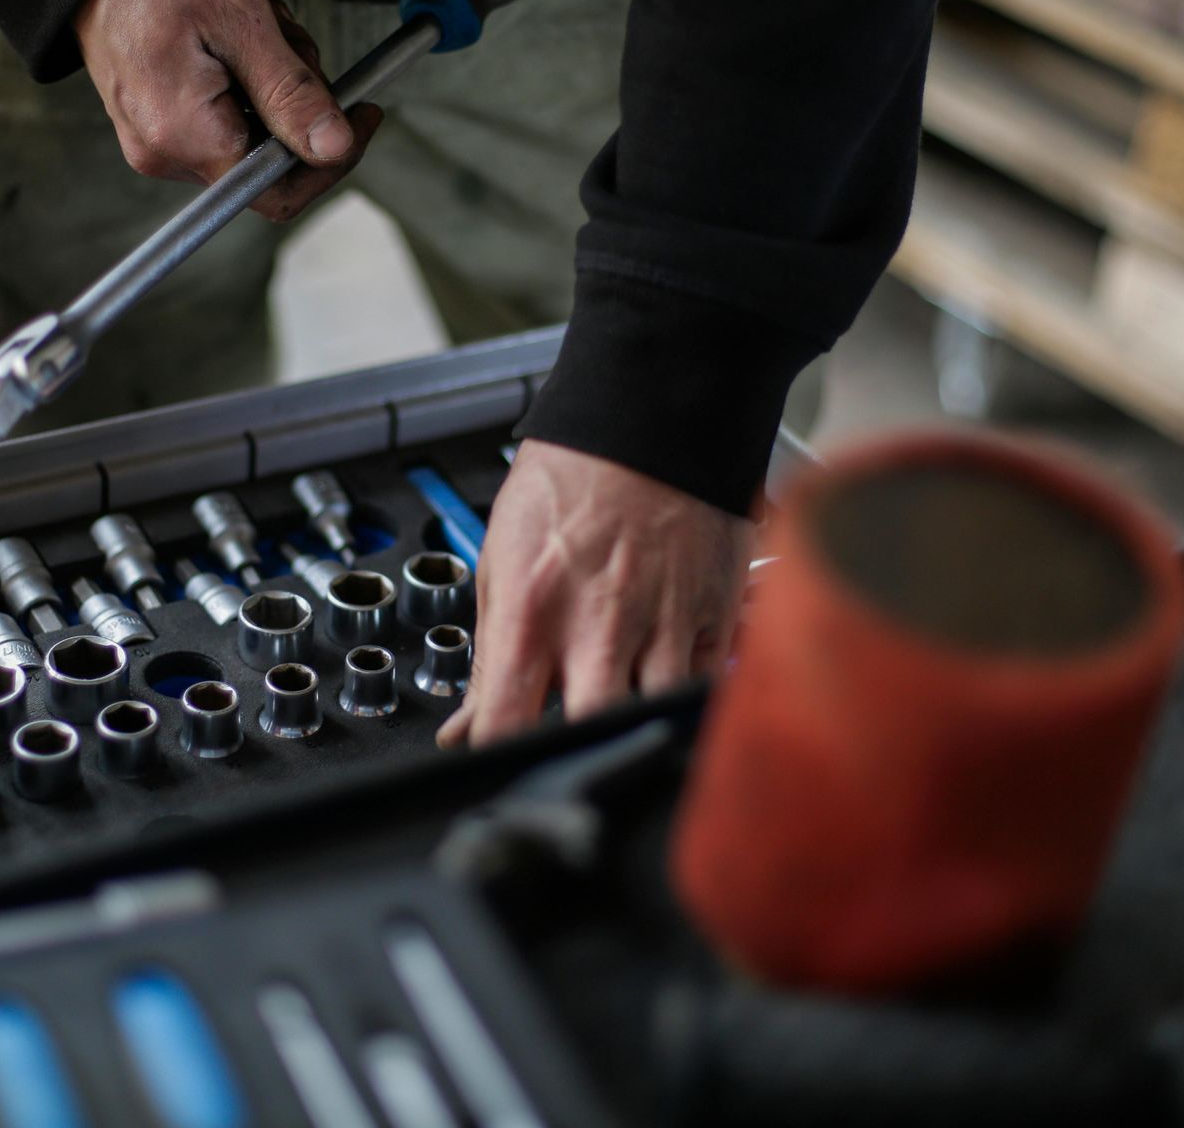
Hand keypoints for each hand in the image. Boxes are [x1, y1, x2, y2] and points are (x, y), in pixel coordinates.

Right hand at [74, 0, 382, 220]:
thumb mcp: (243, 19)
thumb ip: (290, 93)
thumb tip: (332, 147)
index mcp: (184, 135)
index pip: (277, 192)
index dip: (330, 162)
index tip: (360, 115)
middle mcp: (164, 153)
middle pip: (269, 160)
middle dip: (297, 100)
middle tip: (289, 36)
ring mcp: (157, 142)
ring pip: (253, 136)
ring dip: (273, 83)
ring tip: (255, 25)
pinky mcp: (157, 124)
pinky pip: (225, 120)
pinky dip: (247, 80)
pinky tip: (233, 38)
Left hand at [437, 440, 754, 748]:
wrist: (647, 418)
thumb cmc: (568, 482)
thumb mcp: (501, 561)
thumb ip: (489, 654)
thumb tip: (468, 726)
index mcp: (532, 614)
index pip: (507, 727)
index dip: (497, 760)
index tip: (497, 765)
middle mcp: (599, 627)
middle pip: (588, 738)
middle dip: (573, 754)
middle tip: (565, 745)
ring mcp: (664, 626)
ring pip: (654, 722)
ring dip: (634, 726)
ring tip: (619, 707)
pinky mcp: (715, 617)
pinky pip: (701, 687)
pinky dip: (681, 695)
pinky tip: (663, 675)